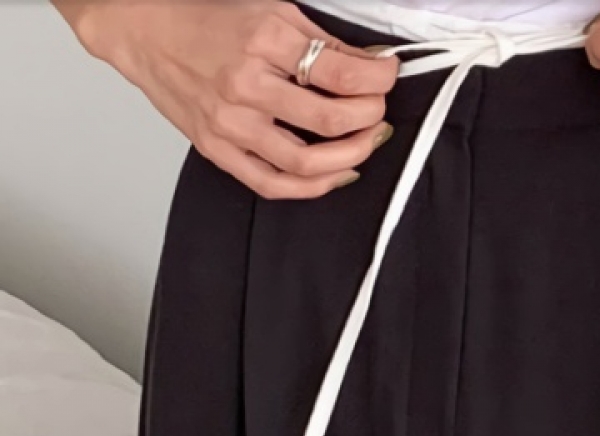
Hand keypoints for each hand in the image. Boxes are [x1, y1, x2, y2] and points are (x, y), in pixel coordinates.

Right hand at [66, 0, 398, 198]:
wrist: (144, 32)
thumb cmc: (209, 21)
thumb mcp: (270, 12)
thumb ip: (321, 42)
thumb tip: (371, 66)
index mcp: (263, 40)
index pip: (340, 73)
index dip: (377, 80)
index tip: (388, 76)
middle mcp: (247, 85)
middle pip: (329, 121)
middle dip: (369, 120)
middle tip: (379, 114)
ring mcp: (231, 124)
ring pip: (306, 163)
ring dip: (349, 158)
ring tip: (364, 145)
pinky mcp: (218, 150)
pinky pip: (273, 185)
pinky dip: (312, 187)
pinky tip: (334, 175)